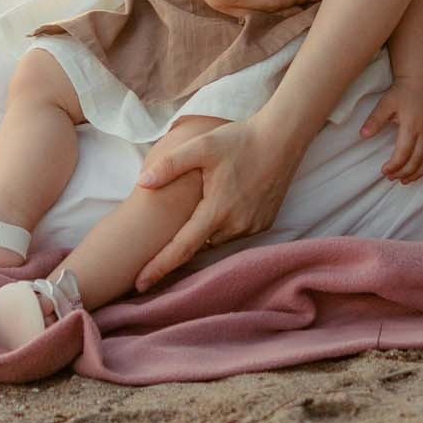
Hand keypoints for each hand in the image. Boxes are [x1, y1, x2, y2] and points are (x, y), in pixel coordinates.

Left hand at [128, 114, 305, 290]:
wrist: (282, 138)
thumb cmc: (239, 140)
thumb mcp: (201, 146)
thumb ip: (170, 165)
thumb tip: (142, 183)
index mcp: (217, 210)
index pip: (182, 248)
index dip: (159, 267)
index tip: (140, 284)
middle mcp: (237, 225)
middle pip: (200, 244)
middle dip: (182, 242)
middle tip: (163, 232)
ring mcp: (253, 226)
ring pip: (218, 238)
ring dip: (205, 230)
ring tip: (197, 210)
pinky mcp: (264, 223)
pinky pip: (236, 232)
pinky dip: (224, 224)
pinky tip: (221, 205)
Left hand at [358, 78, 422, 183]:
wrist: (419, 82)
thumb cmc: (400, 93)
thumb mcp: (385, 104)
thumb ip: (375, 120)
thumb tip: (363, 135)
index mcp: (412, 125)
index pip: (404, 152)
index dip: (394, 165)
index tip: (384, 171)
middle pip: (417, 160)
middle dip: (403, 172)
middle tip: (391, 178)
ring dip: (417, 173)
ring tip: (404, 180)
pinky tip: (420, 171)